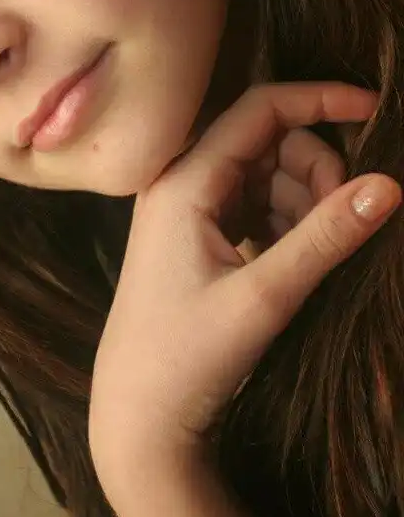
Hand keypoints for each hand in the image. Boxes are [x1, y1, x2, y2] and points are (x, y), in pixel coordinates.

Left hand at [89, 83, 399, 516]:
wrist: (138, 417)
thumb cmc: (186, 359)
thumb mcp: (265, 297)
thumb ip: (325, 238)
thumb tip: (388, 185)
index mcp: (183, 182)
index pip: (259, 108)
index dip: (319, 99)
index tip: (374, 110)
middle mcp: (180, 183)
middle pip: (269, 140)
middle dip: (317, 169)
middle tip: (343, 222)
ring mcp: (188, 208)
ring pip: (267, 173)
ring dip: (305, 199)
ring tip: (315, 253)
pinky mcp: (198, 235)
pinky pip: (256, 202)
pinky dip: (287, 221)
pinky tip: (293, 260)